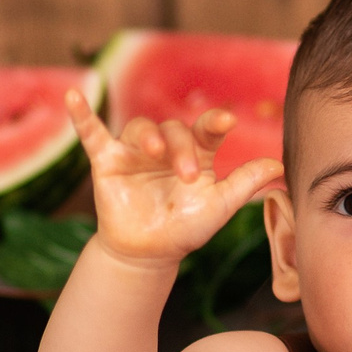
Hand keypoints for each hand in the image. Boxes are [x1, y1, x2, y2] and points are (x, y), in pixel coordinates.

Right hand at [70, 90, 280, 265]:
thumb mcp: (218, 207)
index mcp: (195, 152)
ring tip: (154, 151)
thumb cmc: (186, 228)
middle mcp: (165, 146)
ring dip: (148, 135)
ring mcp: (135, 151)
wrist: (150, 254)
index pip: (206, 129)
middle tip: (187, 175)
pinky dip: (82, 116)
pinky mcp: (107, 161)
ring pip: (140, 127)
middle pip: (174, 130)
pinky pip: (92, 134)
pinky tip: (72, 97)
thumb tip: (279, 165)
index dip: (215, 122)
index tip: (228, 121)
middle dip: (181, 149)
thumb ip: (245, 184)